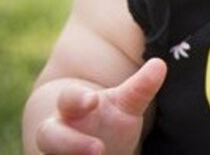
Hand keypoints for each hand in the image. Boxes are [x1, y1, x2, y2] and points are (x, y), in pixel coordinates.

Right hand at [35, 58, 166, 154]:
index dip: (77, 98)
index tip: (92, 99)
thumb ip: (141, 87)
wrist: (97, 148)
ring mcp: (57, 154)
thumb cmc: (109, 121)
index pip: (67, 98)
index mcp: (73, 108)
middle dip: (70, 143)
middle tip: (98, 149)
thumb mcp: (126, 104)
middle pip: (49, 136)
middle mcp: (58, 133)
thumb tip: (160, 64)